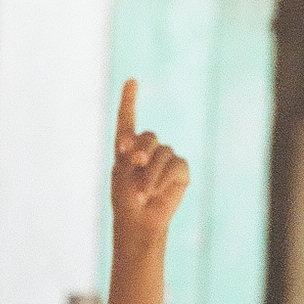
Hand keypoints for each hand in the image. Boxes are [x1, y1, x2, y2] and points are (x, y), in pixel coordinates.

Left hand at [110, 79, 187, 243]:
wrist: (139, 221)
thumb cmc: (125, 200)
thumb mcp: (122, 173)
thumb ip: (132, 154)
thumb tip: (147, 152)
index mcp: (128, 147)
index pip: (128, 119)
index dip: (129, 100)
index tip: (131, 81)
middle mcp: (148, 149)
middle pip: (148, 136)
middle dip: (140, 149)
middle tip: (134, 164)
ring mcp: (166, 159)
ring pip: (162, 153)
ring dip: (150, 174)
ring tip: (143, 193)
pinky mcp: (180, 171)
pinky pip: (175, 165)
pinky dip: (164, 178)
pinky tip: (157, 193)